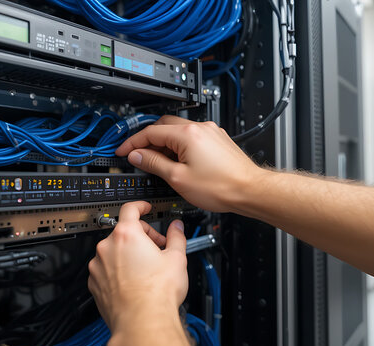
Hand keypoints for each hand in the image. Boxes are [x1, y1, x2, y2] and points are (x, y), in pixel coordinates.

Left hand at [87, 201, 187, 333]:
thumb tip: (176, 228)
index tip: (145, 209)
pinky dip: (117, 271)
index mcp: (127, 234)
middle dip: (141, 238)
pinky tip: (133, 283)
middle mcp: (107, 247)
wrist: (142, 322)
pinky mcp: (94, 282)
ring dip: (127, 255)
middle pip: (124, 232)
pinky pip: (106, 269)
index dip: (140, 206)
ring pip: (113, 252)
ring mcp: (98, 265)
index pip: (131, 209)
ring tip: (145, 271)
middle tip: (157, 250)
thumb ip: (176, 237)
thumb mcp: (177, 258)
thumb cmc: (156, 293)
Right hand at [116, 115, 264, 212]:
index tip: (123, 151)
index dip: (132, 142)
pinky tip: (178, 163)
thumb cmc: (221, 187)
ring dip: (164, 145)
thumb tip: (137, 156)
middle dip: (147, 141)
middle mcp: (200, 127)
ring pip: (177, 132)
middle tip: (137, 156)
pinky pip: (191, 138)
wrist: (250, 191)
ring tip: (159, 165)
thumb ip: (153, 164)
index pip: (150, 132)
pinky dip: (179, 147)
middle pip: (163, 127)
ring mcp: (210, 132)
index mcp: (187, 134)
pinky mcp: (217, 140)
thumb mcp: (177, 178)